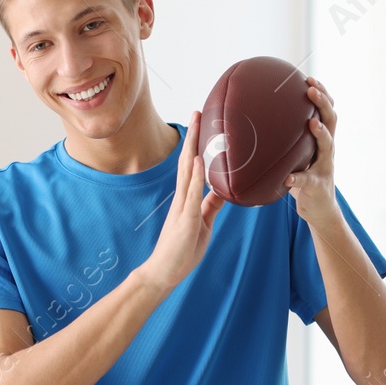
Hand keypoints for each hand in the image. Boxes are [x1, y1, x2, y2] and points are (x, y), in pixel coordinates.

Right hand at [137, 111, 225, 292]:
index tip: (201, 124)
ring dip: (193, 148)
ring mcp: (183, 207)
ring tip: (197, 125)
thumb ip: (210, 206)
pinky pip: (192, 195)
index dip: (197, 145)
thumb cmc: (182, 251)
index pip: (192, 166)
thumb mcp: (202, 224)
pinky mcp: (185, 220)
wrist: (163, 272)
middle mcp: (182, 198)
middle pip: (188, 161)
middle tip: (197, 112)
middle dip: (193, 137)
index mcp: (186, 199)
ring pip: (188, 171)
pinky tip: (199, 161)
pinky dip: (196, 176)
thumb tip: (223, 190)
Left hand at [286, 77, 340, 226]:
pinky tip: (286, 178)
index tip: (309, 78)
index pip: (326, 111)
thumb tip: (253, 125)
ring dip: (321, 133)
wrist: (319, 210)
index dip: (321, 93)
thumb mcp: (296, 157)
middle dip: (324, 102)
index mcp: (321, 141)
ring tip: (312, 122)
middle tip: (311, 89)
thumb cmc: (302, 179)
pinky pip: (307, 181)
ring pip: (327, 146)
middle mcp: (327, 150)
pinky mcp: (317, 187)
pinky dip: (297, 179)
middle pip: (331, 120)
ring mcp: (324, 167)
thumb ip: (284, 142)